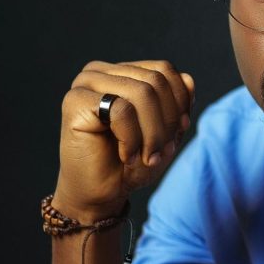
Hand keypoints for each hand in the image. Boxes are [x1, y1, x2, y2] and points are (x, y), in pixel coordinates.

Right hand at [54, 60, 194, 221]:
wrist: (100, 193)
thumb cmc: (130, 163)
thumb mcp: (165, 132)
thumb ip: (177, 105)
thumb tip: (189, 79)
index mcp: (122, 73)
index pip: (163, 70)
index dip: (179, 101)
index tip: (179, 132)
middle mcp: (101, 72)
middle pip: (155, 81)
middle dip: (167, 122)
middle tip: (161, 152)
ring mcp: (86, 83)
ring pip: (142, 93)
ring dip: (152, 133)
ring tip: (147, 157)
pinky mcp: (75, 101)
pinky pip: (121, 110)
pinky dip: (132, 139)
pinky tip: (126, 156)